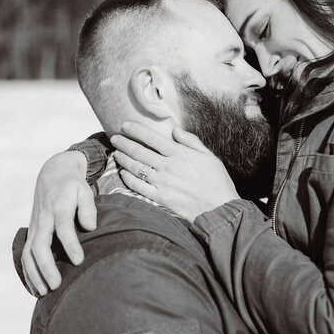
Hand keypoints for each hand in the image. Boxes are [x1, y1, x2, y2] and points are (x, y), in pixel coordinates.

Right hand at [22, 151, 96, 295]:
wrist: (52, 174)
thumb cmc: (72, 185)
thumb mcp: (84, 190)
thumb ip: (88, 208)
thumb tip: (90, 227)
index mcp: (59, 207)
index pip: (63, 228)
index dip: (71, 245)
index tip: (79, 261)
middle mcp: (44, 218)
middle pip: (40, 245)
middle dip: (46, 267)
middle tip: (56, 285)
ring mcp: (35, 226)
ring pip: (29, 253)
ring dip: (34, 274)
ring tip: (44, 292)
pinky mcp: (32, 232)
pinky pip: (26, 254)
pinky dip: (28, 272)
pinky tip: (35, 288)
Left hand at [111, 122, 238, 219]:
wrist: (219, 208)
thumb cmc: (217, 182)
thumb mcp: (209, 156)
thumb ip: (191, 141)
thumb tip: (175, 130)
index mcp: (180, 154)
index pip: (152, 138)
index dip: (136, 130)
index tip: (125, 126)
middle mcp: (168, 167)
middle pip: (139, 151)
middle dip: (124, 143)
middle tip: (114, 138)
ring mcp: (162, 183)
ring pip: (136, 167)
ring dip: (123, 159)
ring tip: (116, 153)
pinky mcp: (159, 198)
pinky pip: (138, 186)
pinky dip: (128, 179)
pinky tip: (124, 173)